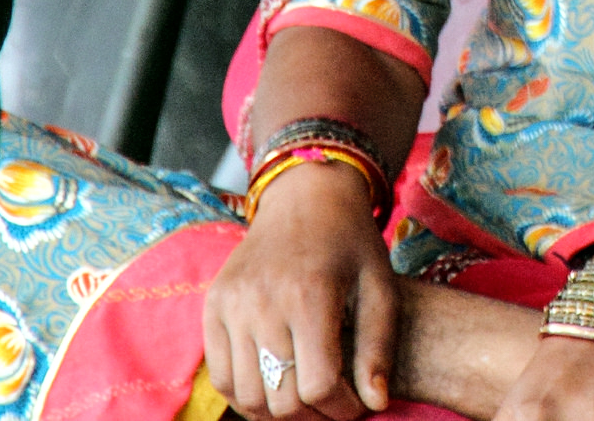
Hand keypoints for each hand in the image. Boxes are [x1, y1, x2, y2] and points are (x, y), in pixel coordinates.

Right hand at [204, 164, 397, 419]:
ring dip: (279, 412)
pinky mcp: (213, 306)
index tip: (358, 406)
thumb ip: (379, 346)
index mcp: (310, 295)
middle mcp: (263, 302)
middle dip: (314, 415)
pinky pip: (220, 377)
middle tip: (335, 406)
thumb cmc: (352, 242)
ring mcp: (231, 305)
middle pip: (281, 398)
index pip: (319, 384)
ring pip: (248, 396)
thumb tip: (376, 404)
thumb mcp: (381, 285)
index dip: (342, 408)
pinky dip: (247, 396)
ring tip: (307, 401)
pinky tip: (276, 388)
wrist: (307, 196)